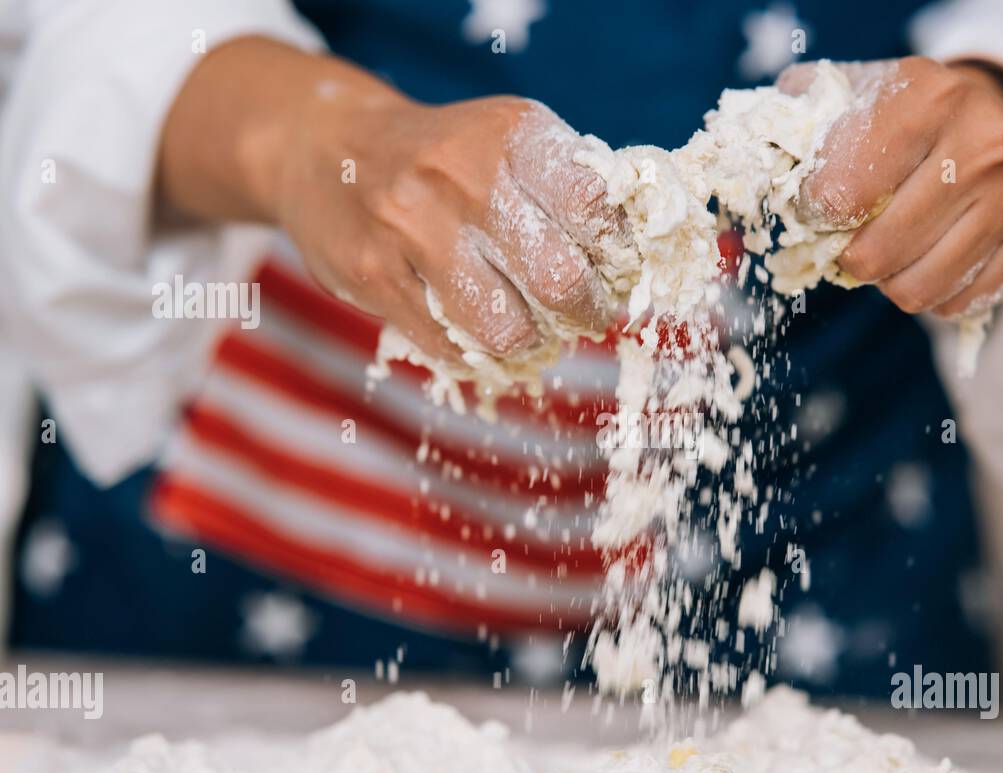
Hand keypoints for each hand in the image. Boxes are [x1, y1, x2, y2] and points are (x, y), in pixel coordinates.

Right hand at [161, 39, 622, 368]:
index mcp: (509, 133)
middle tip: (582, 317)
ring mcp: (410, 226)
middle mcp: (460, 173)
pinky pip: (448, 345)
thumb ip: (565, 188)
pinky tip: (482, 344)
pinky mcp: (371, 274)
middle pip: (558, 279)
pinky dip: (477, 357)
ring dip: (529, 344)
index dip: (614, 258)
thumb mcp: (504, 142)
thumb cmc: (443, 157)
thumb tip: (628, 265)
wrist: (324, 144)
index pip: (594, 213)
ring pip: (503, 327)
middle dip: (583, 312)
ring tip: (532, 337)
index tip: (611, 274)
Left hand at [778, 56, 1002, 319]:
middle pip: (878, 255)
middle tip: (856, 242)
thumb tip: (762, 173)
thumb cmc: (905, 115)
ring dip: (893, 281)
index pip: (841, 196)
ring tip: (897, 249)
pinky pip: (962, 302)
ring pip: (919, 289)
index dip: (814, 218)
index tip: (816, 212)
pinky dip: (938, 291)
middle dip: (853, 259)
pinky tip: (938, 254)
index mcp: (926, 98)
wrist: (998, 110)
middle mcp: (985, 142)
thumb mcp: (851, 97)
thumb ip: (799, 125)